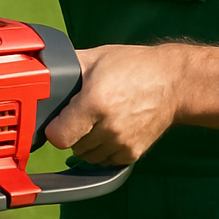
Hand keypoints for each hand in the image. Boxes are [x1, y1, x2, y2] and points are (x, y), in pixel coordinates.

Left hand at [44, 44, 181, 165]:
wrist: (173, 82)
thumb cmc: (134, 66)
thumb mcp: (96, 57)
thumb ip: (68, 66)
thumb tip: (44, 70)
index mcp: (94, 103)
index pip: (59, 136)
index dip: (55, 128)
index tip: (59, 120)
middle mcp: (109, 127)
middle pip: (73, 146)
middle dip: (73, 131)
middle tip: (82, 113)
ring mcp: (122, 143)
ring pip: (88, 156)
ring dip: (87, 143)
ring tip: (97, 121)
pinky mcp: (133, 153)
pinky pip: (106, 161)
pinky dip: (104, 149)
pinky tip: (110, 130)